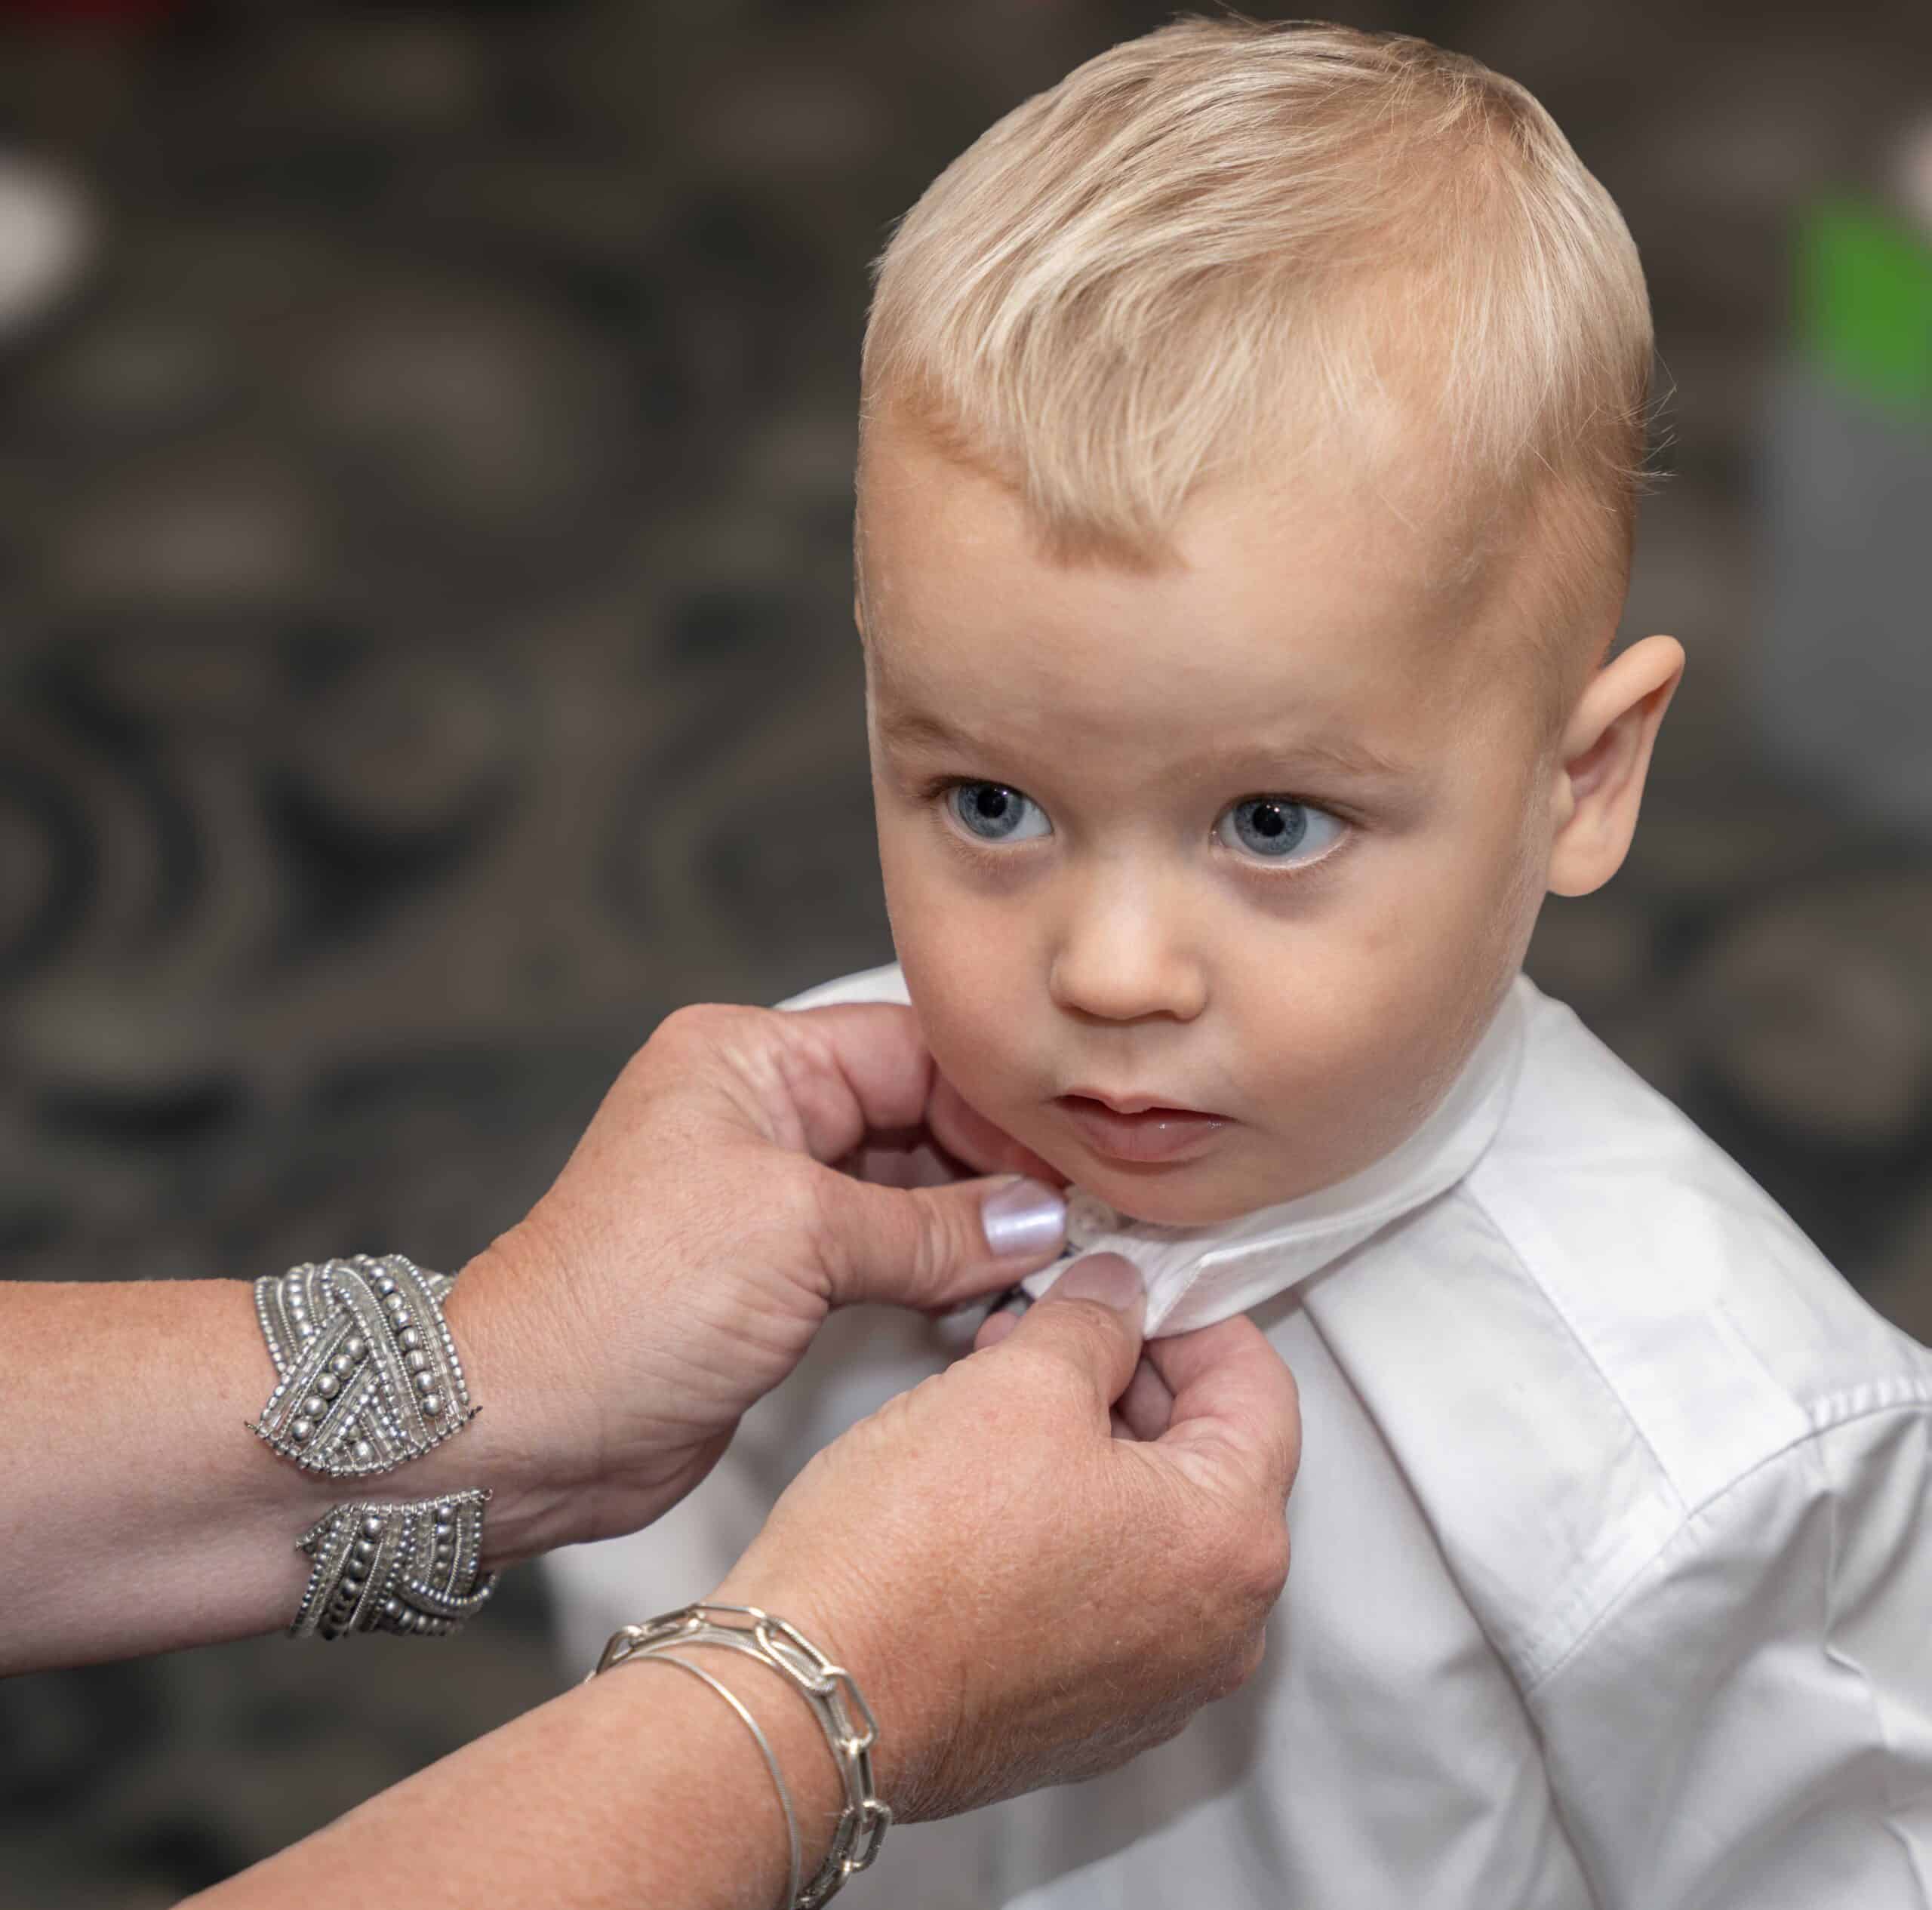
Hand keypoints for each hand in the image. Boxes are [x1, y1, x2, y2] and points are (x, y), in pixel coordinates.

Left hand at [445, 1002, 1069, 1562]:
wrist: (527, 1426)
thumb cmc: (629, 1304)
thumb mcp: (799, 1237)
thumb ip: (933, 1226)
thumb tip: (1040, 1222)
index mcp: (749, 1057)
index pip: (910, 1050)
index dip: (999, 1104)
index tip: (1081, 1156)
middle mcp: (760, 1111)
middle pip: (915, 1113)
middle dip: (997, 1165)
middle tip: (1087, 1213)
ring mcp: (767, 1194)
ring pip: (905, 1186)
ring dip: (976, 1223)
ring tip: (1059, 1255)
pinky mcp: (775, 1272)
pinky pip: (882, 1250)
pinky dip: (939, 1269)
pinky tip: (999, 1291)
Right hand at [715, 1253, 1300, 1821]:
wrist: (811, 1705)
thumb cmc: (912, 1556)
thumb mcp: (1018, 1383)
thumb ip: (1093, 1321)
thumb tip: (1116, 1296)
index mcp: (1232, 1543)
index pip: (1257, 1388)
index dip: (1188, 1314)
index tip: (1129, 1286)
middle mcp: (1218, 1631)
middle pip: (1209, 1458)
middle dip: (1131, 1376)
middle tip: (1052, 1326)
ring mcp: (1154, 1684)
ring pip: (1153, 1523)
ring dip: (1094, 1444)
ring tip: (1001, 1390)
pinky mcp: (1086, 1714)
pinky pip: (1110, 1590)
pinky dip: (1071, 1522)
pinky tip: (991, 1480)